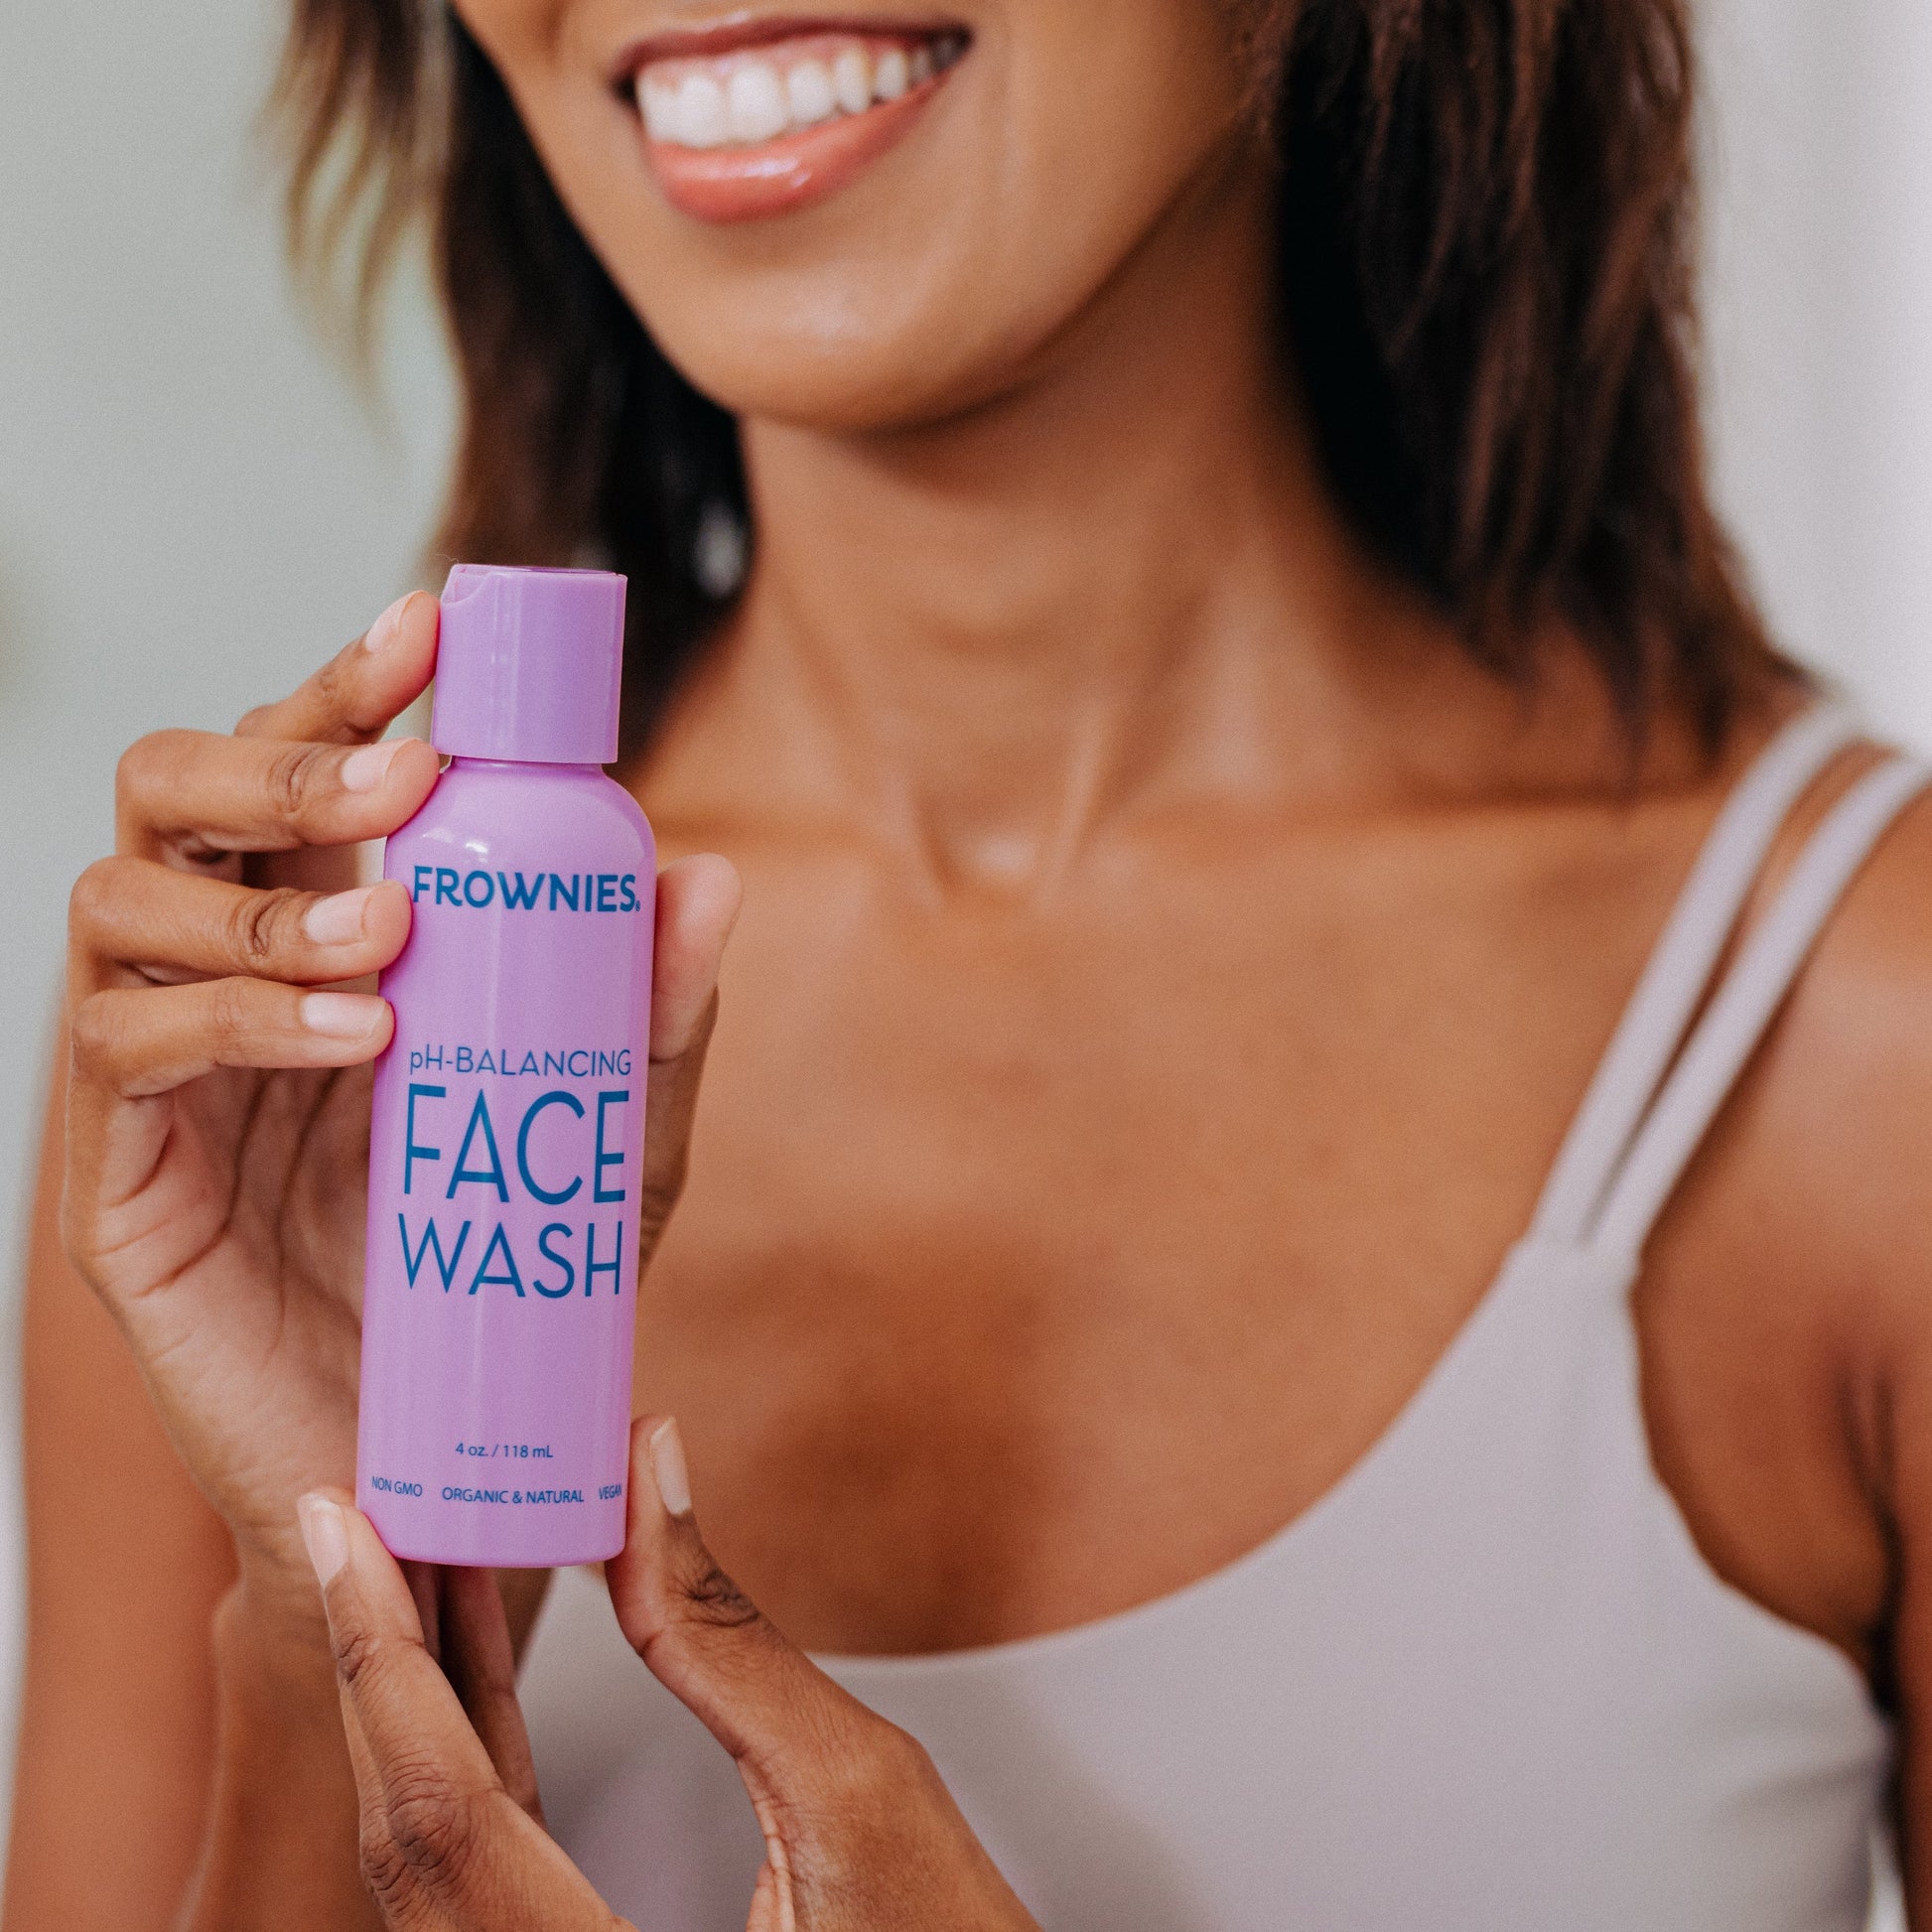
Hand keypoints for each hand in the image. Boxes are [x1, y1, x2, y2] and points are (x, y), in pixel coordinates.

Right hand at [63, 593, 739, 1636]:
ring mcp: (163, 1074)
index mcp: (330, 936)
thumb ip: (654, 1018)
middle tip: (405, 771)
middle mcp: (228, 977)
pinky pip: (123, 1052)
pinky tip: (352, 1033)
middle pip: (181, 791)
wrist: (430, 1465)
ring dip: (261, 896)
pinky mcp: (123, 1180)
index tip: (435, 628)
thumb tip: (707, 875)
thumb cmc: (507, 1277)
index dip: (351, 686)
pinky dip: (235, 1016)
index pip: (307, 771)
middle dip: (282, 750)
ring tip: (390, 939)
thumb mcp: (611, 1143)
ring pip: (120, 900)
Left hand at [304, 1416, 1042, 1931]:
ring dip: (423, 1696)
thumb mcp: (864, 1794)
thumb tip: (653, 1479)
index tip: (344, 1524)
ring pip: (436, 1854)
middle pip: (414, 1831)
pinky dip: (474, 1752)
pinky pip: (484, 1870)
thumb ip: (733, 1642)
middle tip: (364, 1514)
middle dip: (382, 1657)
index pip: (441, 1811)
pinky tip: (472, 1662)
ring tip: (417, 1556)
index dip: (380, 1651)